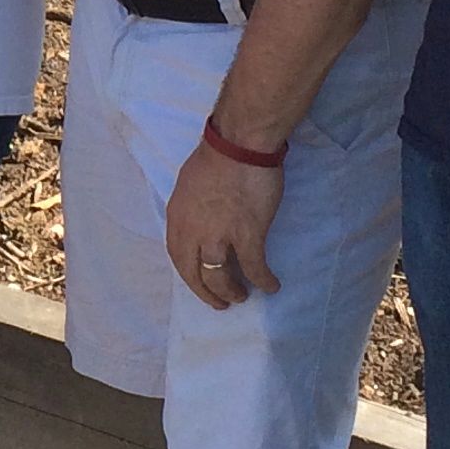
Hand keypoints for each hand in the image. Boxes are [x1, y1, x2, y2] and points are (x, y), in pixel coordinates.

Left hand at [166, 130, 283, 309]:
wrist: (239, 145)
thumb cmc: (216, 157)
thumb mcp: (188, 185)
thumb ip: (190, 210)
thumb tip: (198, 224)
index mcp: (178, 218)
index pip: (178, 257)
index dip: (190, 276)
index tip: (201, 284)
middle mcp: (193, 231)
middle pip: (195, 274)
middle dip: (208, 292)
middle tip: (220, 303)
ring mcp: (219, 235)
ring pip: (220, 277)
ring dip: (231, 291)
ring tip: (242, 296)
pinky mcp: (247, 235)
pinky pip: (254, 268)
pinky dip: (263, 280)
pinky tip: (271, 286)